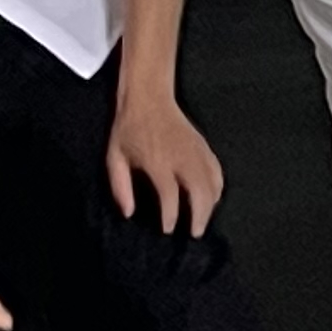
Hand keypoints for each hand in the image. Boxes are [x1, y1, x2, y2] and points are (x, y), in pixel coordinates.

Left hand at [107, 84, 225, 236]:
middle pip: (200, 192)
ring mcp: (196, 151)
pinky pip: (217, 171)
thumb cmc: (128, 129)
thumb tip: (128, 213)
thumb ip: (120, 187)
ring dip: (211, 204)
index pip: (170, 196)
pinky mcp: (203, 146)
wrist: (148, 97)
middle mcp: (181, 158)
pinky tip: (211, 198)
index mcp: (158, 162)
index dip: (170, 217)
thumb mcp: (114, 158)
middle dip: (200, 216)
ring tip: (202, 219)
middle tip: (195, 233)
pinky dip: (217, 187)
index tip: (168, 230)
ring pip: (213, 183)